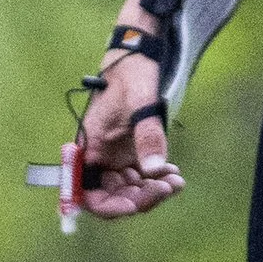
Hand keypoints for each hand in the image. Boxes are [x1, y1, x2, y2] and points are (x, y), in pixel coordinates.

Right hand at [77, 0, 188, 219]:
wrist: (138, 54)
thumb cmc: (131, 74)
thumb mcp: (141, 102)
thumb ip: (148, 137)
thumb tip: (154, 172)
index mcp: (88, 147)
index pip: (86, 193)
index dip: (107, 206)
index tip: (134, 207)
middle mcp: (98, 157)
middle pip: (111, 196)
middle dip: (139, 198)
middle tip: (166, 187)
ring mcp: (114, 156)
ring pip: (128, 190)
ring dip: (151, 191)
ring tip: (176, 180)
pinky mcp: (128, 152)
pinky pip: (139, 177)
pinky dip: (156, 180)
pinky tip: (174, 174)